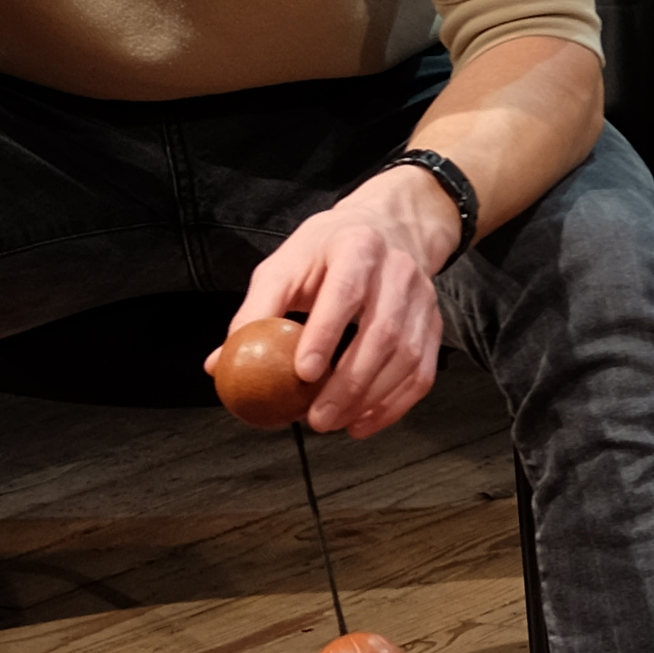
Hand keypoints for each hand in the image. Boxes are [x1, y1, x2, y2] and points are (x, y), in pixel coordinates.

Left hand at [229, 166, 455, 435]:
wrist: (390, 229)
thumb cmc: (326, 251)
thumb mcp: (284, 266)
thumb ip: (255, 312)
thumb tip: (220, 364)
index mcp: (357, 248)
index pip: (346, 293)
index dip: (327, 334)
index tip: (303, 374)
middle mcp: (399, 272)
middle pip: (383, 333)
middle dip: (350, 383)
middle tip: (316, 418)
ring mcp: (423, 301)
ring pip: (407, 358)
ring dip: (371, 400)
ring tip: (335, 423)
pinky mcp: (434, 326)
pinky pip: (422, 374)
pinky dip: (395, 405)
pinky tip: (364, 422)